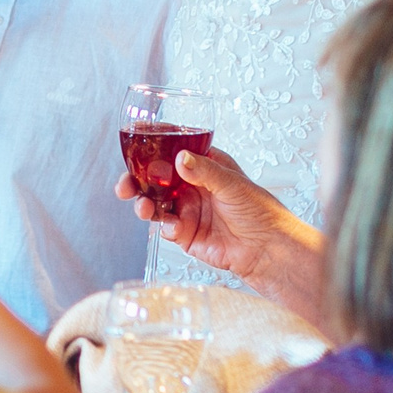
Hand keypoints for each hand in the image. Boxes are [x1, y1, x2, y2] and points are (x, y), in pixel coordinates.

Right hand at [115, 142, 325, 321]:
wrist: (267, 249)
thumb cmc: (259, 210)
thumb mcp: (232, 184)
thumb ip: (205, 171)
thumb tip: (181, 158)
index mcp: (203, 165)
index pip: (172, 149)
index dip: (151, 147)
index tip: (135, 143)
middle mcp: (190, 185)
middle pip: (154, 178)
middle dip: (135, 180)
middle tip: (125, 185)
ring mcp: (186, 209)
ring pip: (154, 202)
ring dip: (143, 204)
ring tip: (142, 209)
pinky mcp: (185, 232)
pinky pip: (164, 226)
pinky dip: (163, 225)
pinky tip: (172, 226)